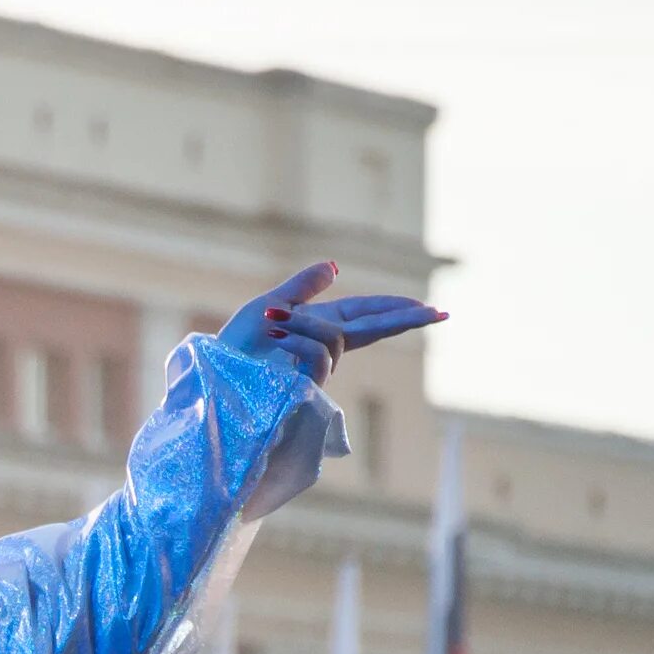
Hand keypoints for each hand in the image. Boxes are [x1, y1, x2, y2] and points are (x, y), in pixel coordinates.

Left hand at [216, 262, 444, 386]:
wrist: (215, 380)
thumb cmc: (234, 349)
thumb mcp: (268, 306)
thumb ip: (303, 288)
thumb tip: (335, 266)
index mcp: (318, 329)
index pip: (366, 317)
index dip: (396, 311)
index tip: (430, 308)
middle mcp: (323, 350)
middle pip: (372, 329)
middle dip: (403, 319)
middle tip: (438, 312)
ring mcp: (316, 371)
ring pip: (333, 337)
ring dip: (304, 324)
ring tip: (272, 325)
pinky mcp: (308, 387)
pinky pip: (317, 353)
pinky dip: (297, 339)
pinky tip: (275, 336)